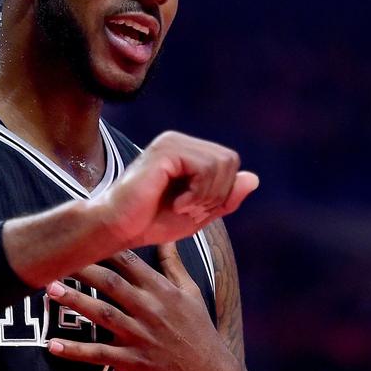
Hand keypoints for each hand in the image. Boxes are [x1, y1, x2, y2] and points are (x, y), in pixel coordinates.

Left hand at [45, 242, 241, 370]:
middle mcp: (148, 309)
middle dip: (83, 269)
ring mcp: (139, 336)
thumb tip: (166, 236)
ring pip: (101, 314)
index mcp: (161, 291)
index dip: (105, 248)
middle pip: (110, 284)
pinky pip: (98, 354)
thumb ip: (173, 265)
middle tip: (55, 258)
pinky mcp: (131, 361)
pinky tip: (52, 345)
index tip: (83, 236)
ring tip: (50, 290)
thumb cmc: (198, 330)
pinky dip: (75, 350)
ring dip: (75, 301)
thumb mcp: (191, 293)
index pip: (129, 262)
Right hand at [93, 131, 258, 248]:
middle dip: (218, 193)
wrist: (117, 229)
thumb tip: (254, 178)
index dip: (223, 192)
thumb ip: (225, 197)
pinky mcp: (166, 151)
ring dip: (208, 195)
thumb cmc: (150, 222)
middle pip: (230, 160)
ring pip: (221, 163)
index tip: (198, 210)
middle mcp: (179, 141)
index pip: (229, 163)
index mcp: (186, 152)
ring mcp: (171, 143)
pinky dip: (198, 193)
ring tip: (183, 208)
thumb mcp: (199, 213)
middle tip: (192, 210)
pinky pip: (205, 167)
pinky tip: (177, 204)